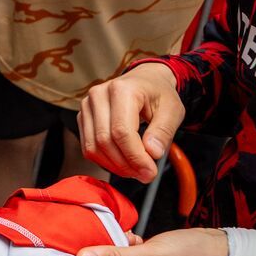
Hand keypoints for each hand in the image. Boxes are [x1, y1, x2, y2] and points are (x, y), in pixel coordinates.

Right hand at [79, 61, 184, 182]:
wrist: (145, 81)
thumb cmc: (159, 94)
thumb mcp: (172, 110)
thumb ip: (163, 131)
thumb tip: (152, 153)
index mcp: (122, 90)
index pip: (121, 132)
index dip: (135, 157)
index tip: (150, 172)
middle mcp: (99, 95)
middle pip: (105, 141)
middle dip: (126, 164)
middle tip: (145, 174)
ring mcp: (87, 106)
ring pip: (93, 147)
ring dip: (115, 166)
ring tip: (135, 170)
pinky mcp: (83, 117)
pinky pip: (88, 147)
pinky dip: (105, 161)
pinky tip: (123, 163)